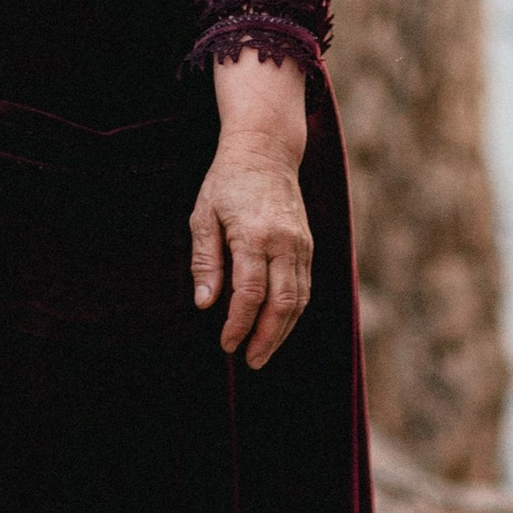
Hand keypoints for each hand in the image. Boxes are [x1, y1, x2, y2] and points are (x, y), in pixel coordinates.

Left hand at [192, 53, 312, 365]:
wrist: (267, 150)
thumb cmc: (227, 183)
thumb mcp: (203, 216)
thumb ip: (205, 261)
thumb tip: (205, 304)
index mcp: (253, 235)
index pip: (249, 293)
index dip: (239, 324)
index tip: (227, 344)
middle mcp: (283, 242)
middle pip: (281, 303)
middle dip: (266, 338)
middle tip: (250, 361)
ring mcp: (301, 244)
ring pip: (299, 299)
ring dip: (282, 331)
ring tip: (263, 352)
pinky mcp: (308, 245)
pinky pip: (305, 286)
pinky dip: (293, 312)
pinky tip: (277, 326)